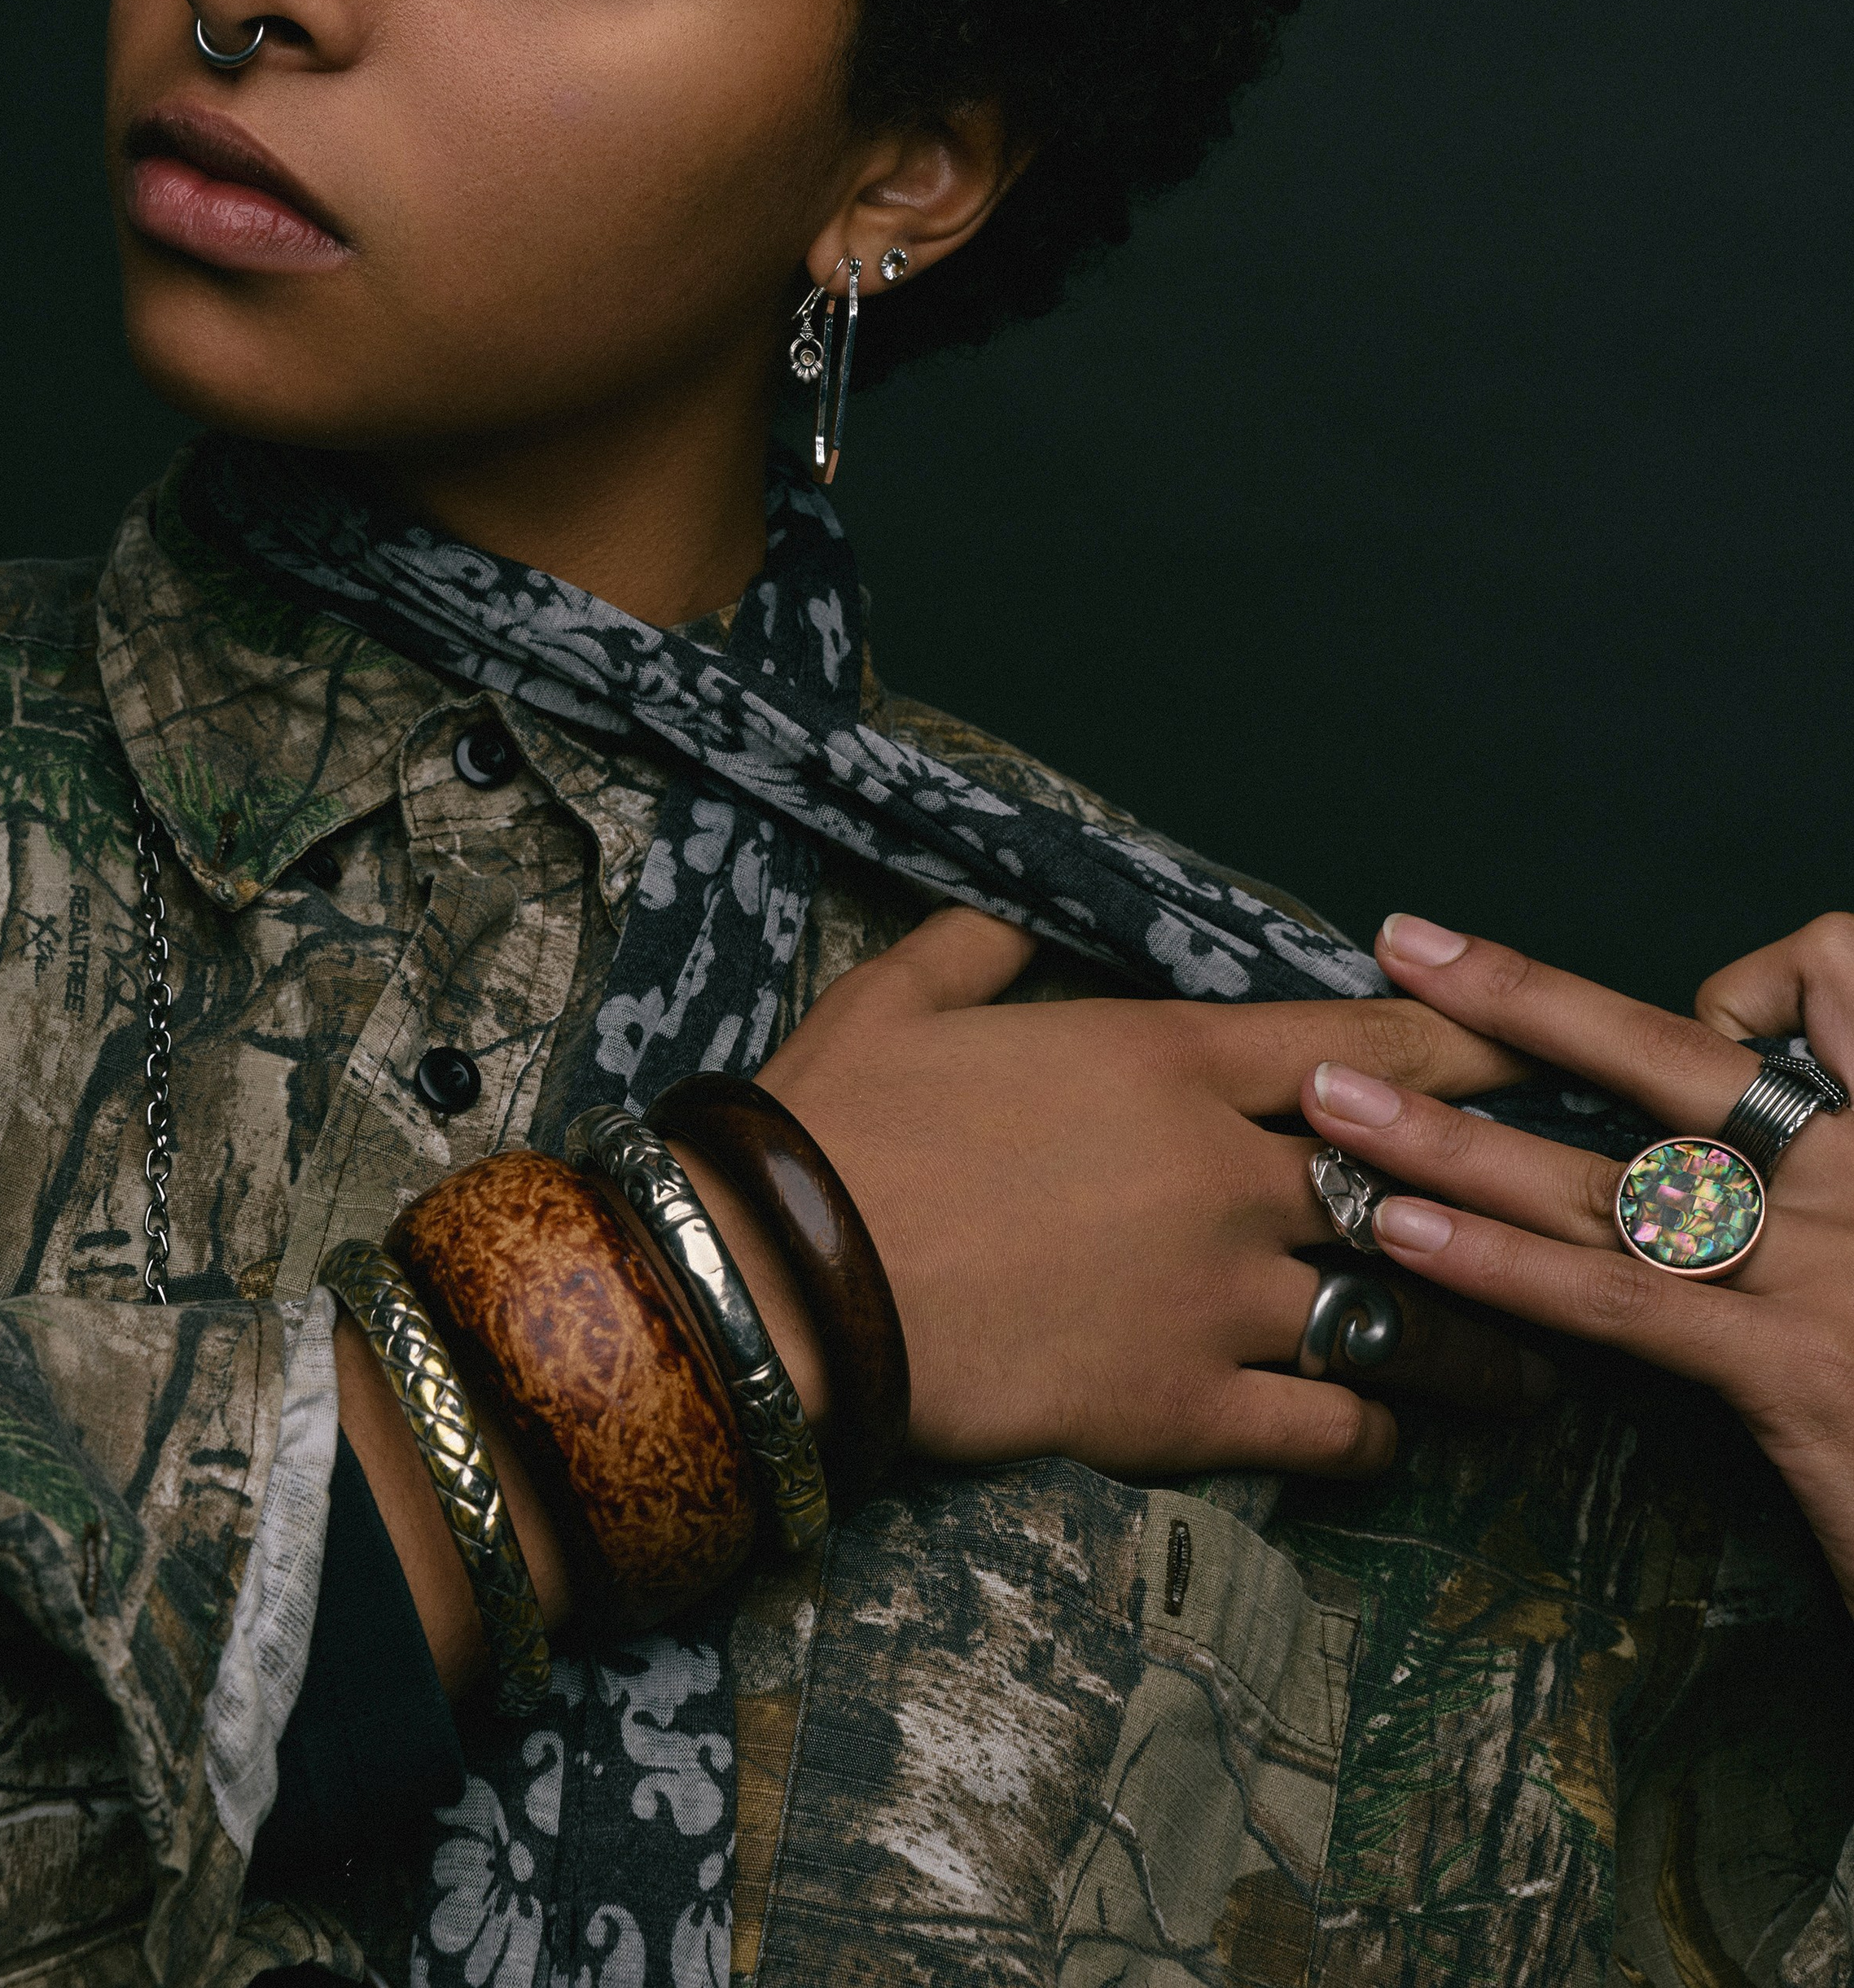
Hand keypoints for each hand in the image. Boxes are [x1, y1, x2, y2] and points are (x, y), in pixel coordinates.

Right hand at [719, 906, 1548, 1484]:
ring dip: (1473, 1336)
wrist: (787, 1279)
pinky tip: (1395, 1435)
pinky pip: (1326, 1424)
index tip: (1531, 1042)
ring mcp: (1215, 1294)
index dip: (1460, 1041)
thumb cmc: (840, 1124)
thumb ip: (978, 944)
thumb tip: (1004, 917)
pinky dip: (1374, 1430)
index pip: (1358, 1042)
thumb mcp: (903, 995)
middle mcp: (1221, 1169)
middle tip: (1564, 1203)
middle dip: (1496, 1187)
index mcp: (1165, 1056)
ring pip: (1396, 1311)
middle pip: (1406, 1175)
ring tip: (1531, 1363)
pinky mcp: (1184, 1406)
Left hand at [1304, 909, 1853, 1599]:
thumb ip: (1822, 1171)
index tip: (1703, 1009)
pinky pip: (1620, 1301)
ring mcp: (1828, 1273)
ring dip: (1453, 1136)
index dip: (1745, 984)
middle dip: (1520, 997)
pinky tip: (1409, 1240)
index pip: (1817, 986)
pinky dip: (1502, 1266)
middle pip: (1666, 1061)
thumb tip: (1725, 1153)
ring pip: (1609, 1180)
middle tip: (1406, 946)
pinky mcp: (1798, 1379)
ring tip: (1334, 1104)